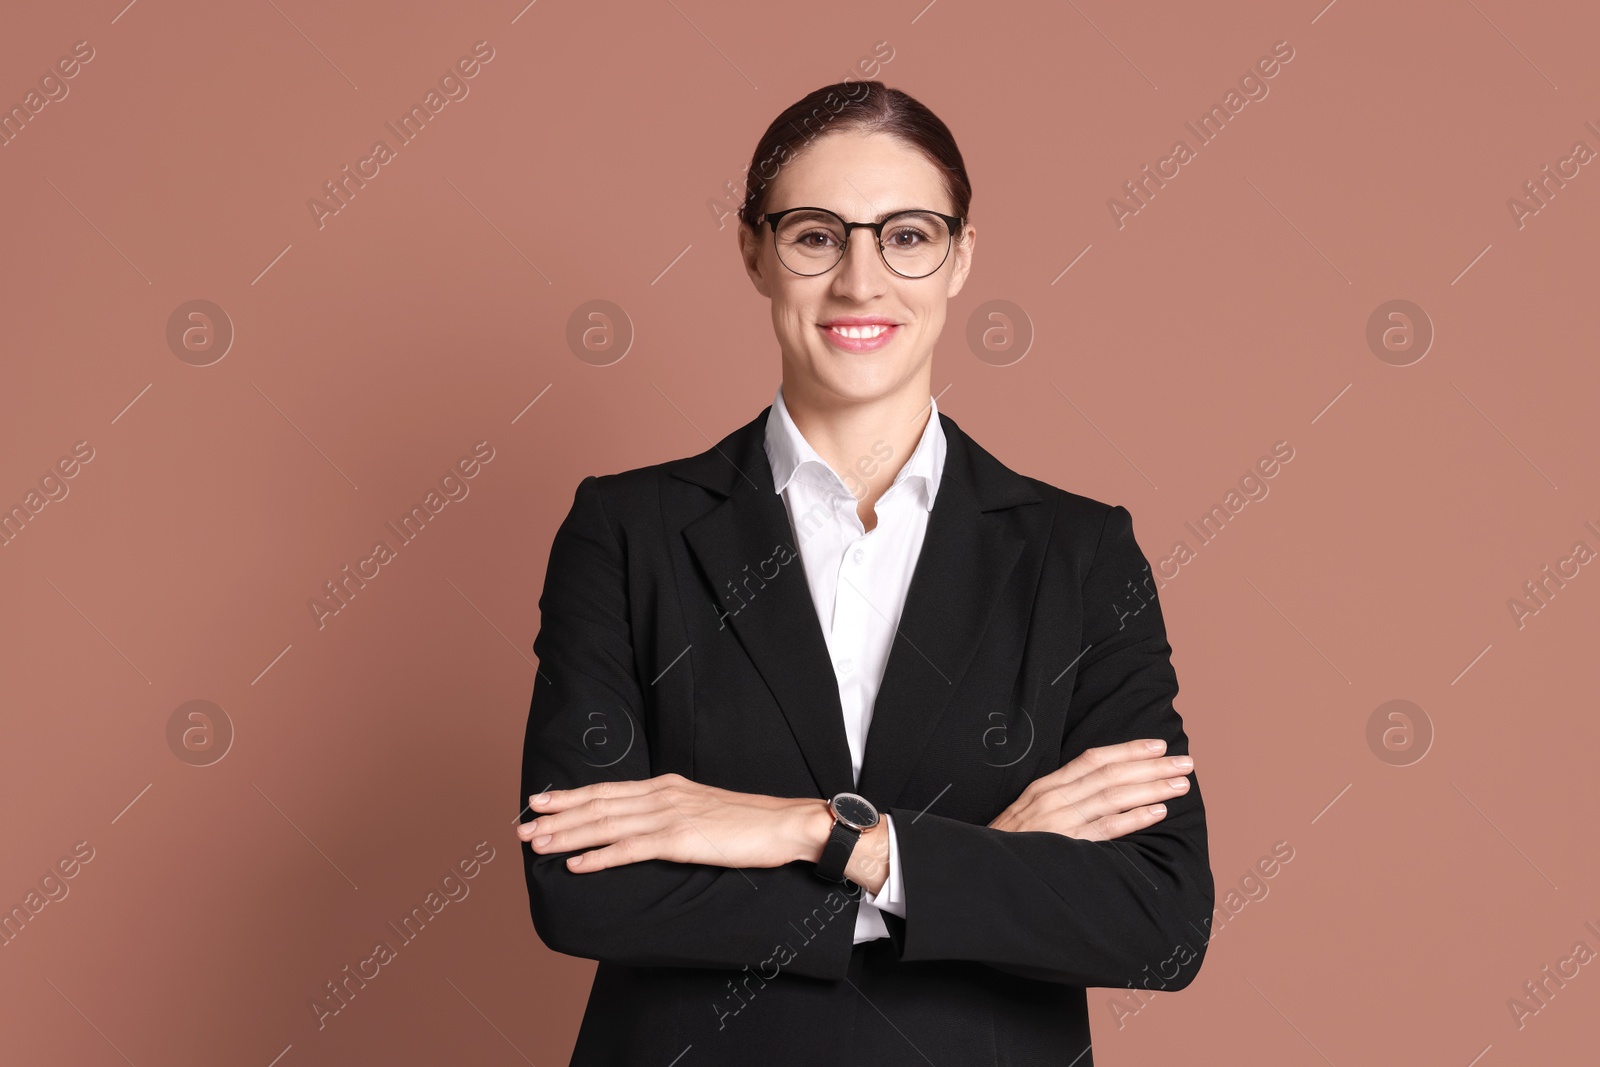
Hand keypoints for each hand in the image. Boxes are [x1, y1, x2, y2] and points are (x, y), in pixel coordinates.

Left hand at [518, 773, 822, 873]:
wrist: (786, 825)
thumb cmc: (750, 823)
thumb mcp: (702, 811)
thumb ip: (672, 814)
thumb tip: (646, 829)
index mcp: (666, 786)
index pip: (607, 790)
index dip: (570, 797)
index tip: (539, 802)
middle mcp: (662, 795)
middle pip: (597, 804)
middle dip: (556, 816)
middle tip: (521, 826)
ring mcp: (670, 816)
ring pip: (606, 825)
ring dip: (567, 836)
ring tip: (536, 844)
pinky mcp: (681, 840)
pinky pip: (630, 849)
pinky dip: (598, 857)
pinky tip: (576, 865)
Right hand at [987, 738, 1192, 840]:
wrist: (983, 869)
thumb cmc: (1010, 843)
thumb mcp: (1029, 810)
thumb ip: (1061, 798)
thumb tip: (1099, 789)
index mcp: (1046, 786)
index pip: (1093, 759)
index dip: (1128, 749)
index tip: (1158, 745)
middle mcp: (1055, 797)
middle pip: (1111, 774)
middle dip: (1151, 766)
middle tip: (1185, 762)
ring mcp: (1061, 821)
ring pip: (1114, 796)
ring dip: (1151, 788)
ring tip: (1180, 784)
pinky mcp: (1067, 845)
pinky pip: (1107, 828)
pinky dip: (1134, 818)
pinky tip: (1158, 812)